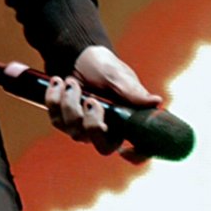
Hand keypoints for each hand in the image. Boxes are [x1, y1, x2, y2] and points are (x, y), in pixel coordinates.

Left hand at [48, 45, 162, 161]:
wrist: (76, 53)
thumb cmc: (102, 65)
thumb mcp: (118, 76)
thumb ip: (133, 92)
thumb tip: (156, 102)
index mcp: (125, 120)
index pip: (138, 149)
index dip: (136, 156)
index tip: (126, 150)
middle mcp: (106, 128)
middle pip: (102, 146)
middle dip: (93, 124)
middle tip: (90, 100)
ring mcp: (83, 126)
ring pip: (74, 131)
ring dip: (70, 104)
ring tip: (71, 82)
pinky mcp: (64, 119)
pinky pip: (56, 119)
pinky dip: (54, 99)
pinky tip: (59, 82)